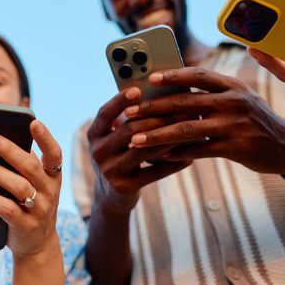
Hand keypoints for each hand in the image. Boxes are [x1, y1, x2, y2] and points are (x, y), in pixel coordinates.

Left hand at [0, 120, 63, 258]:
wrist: (37, 244)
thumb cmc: (29, 204)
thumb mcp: (33, 183)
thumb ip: (21, 164)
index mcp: (52, 176)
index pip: (54, 153)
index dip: (45, 137)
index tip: (34, 122)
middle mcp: (50, 191)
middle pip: (30, 166)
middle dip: (9, 150)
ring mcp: (39, 209)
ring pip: (19, 186)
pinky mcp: (25, 225)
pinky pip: (8, 209)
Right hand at [86, 88, 191, 217]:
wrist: (110, 195)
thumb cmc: (118, 156)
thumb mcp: (112, 138)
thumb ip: (125, 120)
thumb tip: (156, 95)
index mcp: (94, 135)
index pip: (104, 114)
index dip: (119, 101)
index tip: (137, 89)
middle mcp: (98, 152)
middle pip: (128, 130)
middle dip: (156, 118)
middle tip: (180, 109)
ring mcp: (110, 171)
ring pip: (143, 150)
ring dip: (168, 138)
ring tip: (187, 129)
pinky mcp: (125, 187)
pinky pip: (153, 173)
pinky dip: (173, 164)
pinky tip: (190, 157)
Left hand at [125, 67, 284, 175]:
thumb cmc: (255, 119)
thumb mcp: (240, 97)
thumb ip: (212, 92)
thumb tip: (172, 87)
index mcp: (232, 85)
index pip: (198, 75)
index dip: (172, 76)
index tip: (149, 79)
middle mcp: (234, 101)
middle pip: (185, 102)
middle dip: (153, 107)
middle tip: (130, 112)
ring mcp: (235, 125)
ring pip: (188, 128)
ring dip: (158, 134)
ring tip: (136, 139)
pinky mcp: (236, 148)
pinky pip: (199, 150)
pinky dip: (178, 153)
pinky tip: (161, 156)